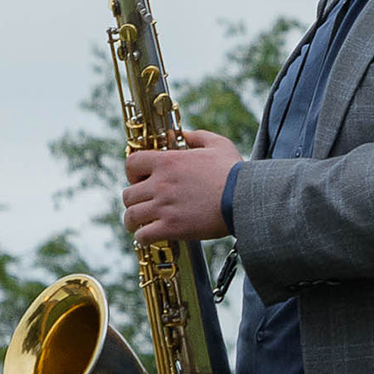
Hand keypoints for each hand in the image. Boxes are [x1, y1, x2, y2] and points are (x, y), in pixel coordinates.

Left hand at [123, 129, 245, 240]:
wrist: (245, 199)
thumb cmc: (234, 173)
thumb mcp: (218, 145)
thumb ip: (197, 137)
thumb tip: (182, 135)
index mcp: (167, 162)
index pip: (131, 164)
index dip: (132, 174)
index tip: (140, 181)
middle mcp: (160, 183)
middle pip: (128, 194)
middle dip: (133, 201)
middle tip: (142, 206)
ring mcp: (164, 206)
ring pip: (131, 216)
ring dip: (133, 222)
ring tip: (139, 225)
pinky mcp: (172, 227)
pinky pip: (143, 235)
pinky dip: (143, 238)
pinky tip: (150, 237)